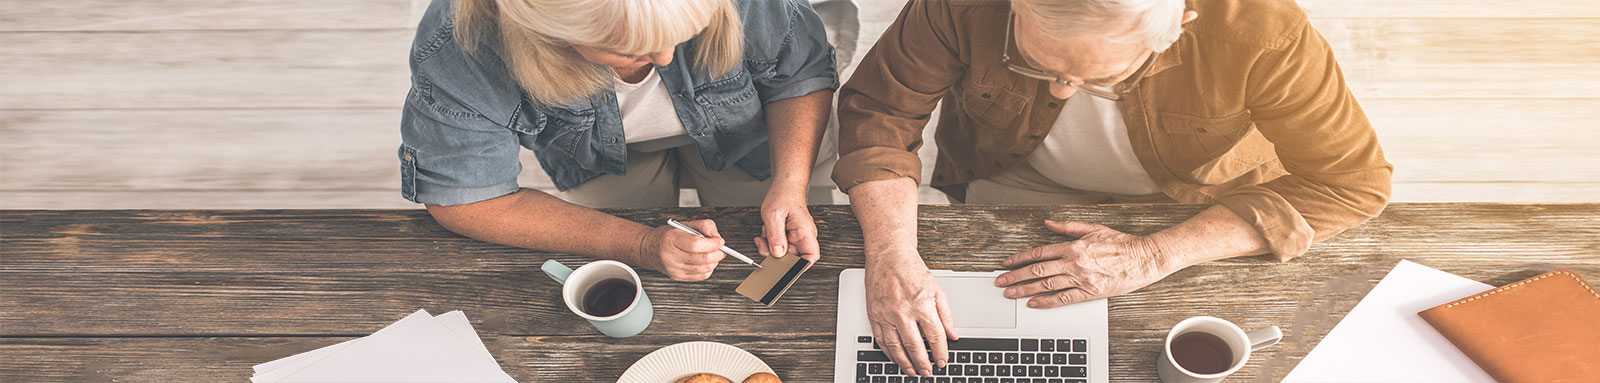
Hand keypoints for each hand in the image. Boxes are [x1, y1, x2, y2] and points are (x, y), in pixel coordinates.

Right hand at [639, 219, 726, 281]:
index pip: (696, 244)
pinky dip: (708, 269)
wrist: (649, 249)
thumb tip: (717, 236)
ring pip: (703, 269)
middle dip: (717, 254)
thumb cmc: (667, 236)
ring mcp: (674, 268)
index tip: (720, 241)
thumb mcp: (683, 224)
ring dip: (714, 262)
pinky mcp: (677, 277)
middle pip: (702, 258)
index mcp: (671, 239)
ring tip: (713, 255)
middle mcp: (671, 255)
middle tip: (721, 249)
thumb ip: (703, 226)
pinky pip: (700, 276)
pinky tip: (706, 263)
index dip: (712, 243)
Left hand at [754, 190, 820, 262]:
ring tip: (768, 230)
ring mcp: (797, 236)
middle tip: (765, 242)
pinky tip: (768, 229)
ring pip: (783, 251)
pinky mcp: (789, 235)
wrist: (785, 186)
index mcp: (805, 232)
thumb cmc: (783, 196)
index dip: (800, 266)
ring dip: (771, 244)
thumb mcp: (774, 216)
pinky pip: (779, 244)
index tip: (786, 268)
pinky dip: (770, 240)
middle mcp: (803, 236)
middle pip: (792, 257)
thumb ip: (775, 236)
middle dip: (776, 252)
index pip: (811, 257)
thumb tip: (777, 253)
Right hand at [865, 252, 957, 376]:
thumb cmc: (912, 270)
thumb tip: (952, 335)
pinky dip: (888, 353)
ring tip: (912, 371)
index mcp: (922, 305)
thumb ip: (946, 315)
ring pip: (896, 347)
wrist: (888, 256)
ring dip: (905, 362)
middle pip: (915, 346)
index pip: (935, 336)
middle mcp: (903, 311)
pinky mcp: (874, 314)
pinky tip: (895, 358)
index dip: (941, 352)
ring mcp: (886, 314)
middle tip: (928, 372)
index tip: (943, 361)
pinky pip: (881, 340)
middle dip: (923, 363)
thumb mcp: (937, 289)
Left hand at [995, 220, 1171, 307]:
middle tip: (1000, 281)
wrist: (1144, 258)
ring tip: (1010, 293)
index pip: (1039, 252)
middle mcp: (1074, 262)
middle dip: (1016, 276)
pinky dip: (1047, 301)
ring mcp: (1081, 278)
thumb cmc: (1121, 244)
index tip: (1006, 263)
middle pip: (1038, 270)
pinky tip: (1034, 303)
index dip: (1020, 258)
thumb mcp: (1093, 228)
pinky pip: (1064, 298)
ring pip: (1047, 285)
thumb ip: (1068, 227)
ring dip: (1025, 289)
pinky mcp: (1090, 292)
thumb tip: (1047, 223)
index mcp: (1073, 246)